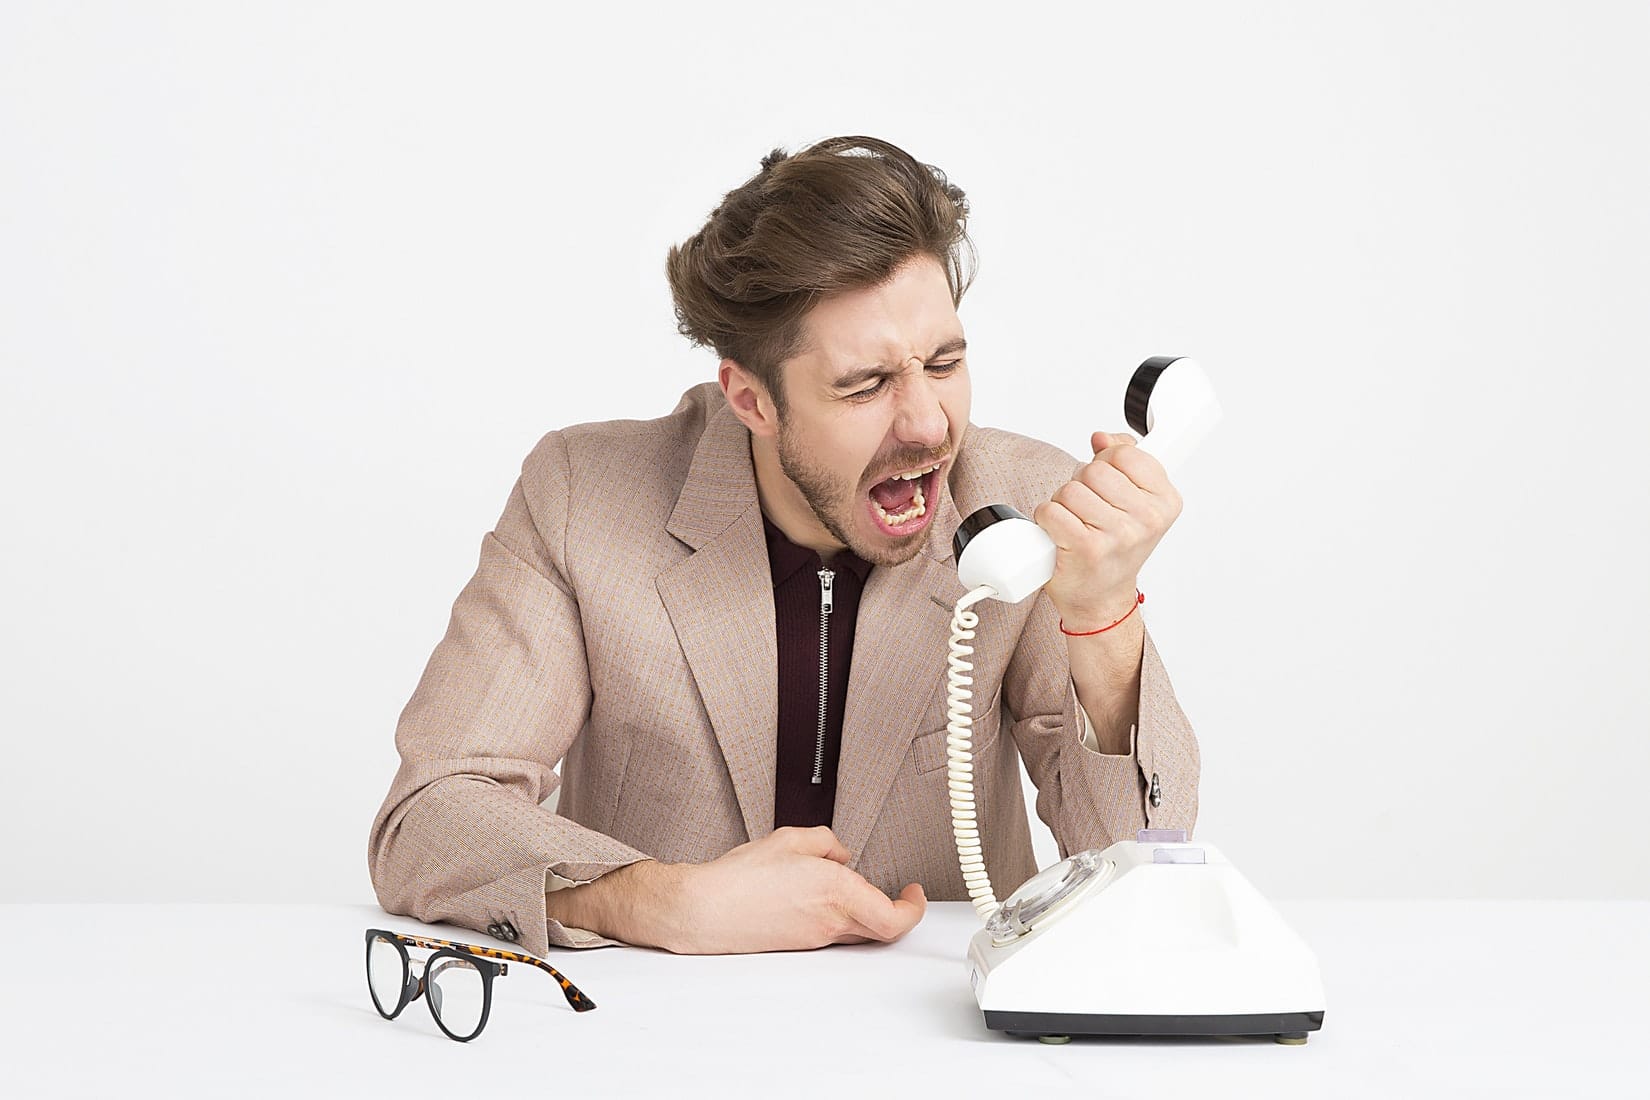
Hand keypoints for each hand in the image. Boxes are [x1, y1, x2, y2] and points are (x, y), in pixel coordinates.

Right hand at [663, 826, 925, 953]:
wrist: (706, 910)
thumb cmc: (740, 878)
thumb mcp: (790, 838)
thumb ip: (827, 842)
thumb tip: (841, 855)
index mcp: (837, 892)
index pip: (895, 917)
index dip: (914, 908)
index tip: (914, 892)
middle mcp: (831, 921)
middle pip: (884, 930)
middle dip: (896, 910)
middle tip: (900, 894)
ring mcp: (816, 938)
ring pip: (860, 931)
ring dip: (867, 911)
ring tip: (852, 886)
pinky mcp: (800, 944)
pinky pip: (835, 931)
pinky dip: (840, 915)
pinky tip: (820, 895)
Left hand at [1033, 431, 1182, 630]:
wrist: (1101, 598)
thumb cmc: (1115, 548)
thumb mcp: (1134, 502)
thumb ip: (1124, 460)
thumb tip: (1101, 438)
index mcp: (1165, 501)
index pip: (1125, 453)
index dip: (1106, 462)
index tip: (1109, 483)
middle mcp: (1147, 519)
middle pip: (1094, 470)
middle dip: (1082, 484)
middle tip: (1088, 509)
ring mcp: (1118, 535)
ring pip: (1070, 490)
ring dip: (1062, 503)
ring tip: (1075, 523)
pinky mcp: (1086, 548)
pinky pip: (1051, 511)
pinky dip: (1047, 519)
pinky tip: (1060, 534)